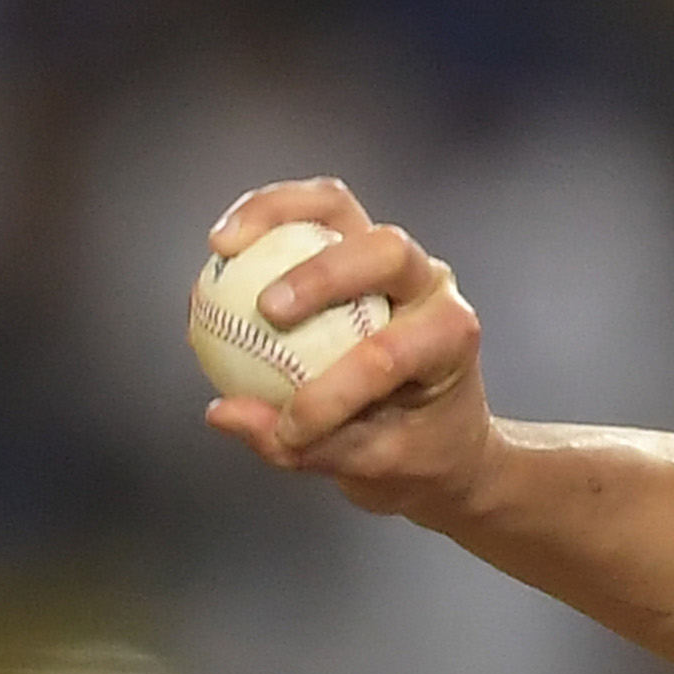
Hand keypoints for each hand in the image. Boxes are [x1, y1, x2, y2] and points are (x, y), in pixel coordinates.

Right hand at [200, 179, 493, 523]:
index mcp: (452, 338)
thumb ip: (308, 446)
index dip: (331, 395)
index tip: (288, 432)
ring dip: (277, 214)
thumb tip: (224, 414)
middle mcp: (431, 284)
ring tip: (221, 246)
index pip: (391, 355)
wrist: (437, 431)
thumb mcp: (375, 465)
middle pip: (385, 251)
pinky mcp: (352, 243)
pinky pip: (308, 214)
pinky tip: (221, 244)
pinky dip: (263, 216)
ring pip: (339, 207)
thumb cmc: (414, 449)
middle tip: (267, 310)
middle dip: (323, 276)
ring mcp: (392, 257)